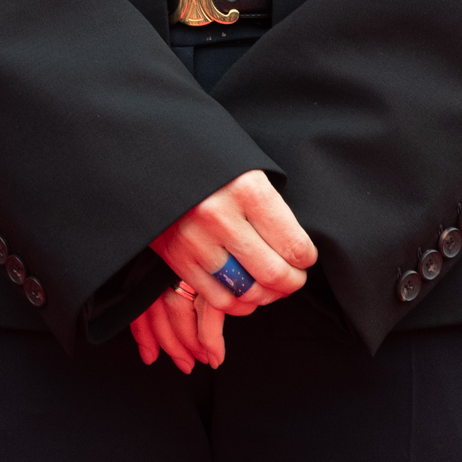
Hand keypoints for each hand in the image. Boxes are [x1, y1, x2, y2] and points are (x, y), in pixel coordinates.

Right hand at [130, 168, 313, 371]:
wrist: (154, 157)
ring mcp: (195, 240)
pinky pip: (217, 298)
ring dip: (266, 295)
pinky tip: (244, 294)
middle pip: (274, 273)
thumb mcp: (246, 170)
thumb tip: (295, 252)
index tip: (304, 258)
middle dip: (291, 282)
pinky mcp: (176, 257)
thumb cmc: (209, 162)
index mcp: (246, 189)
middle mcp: (220, 216)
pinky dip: (237, 304)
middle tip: (293, 278)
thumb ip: (270, 209)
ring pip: (247, 290)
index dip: (307, 259)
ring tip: (270, 287)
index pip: (295, 245)